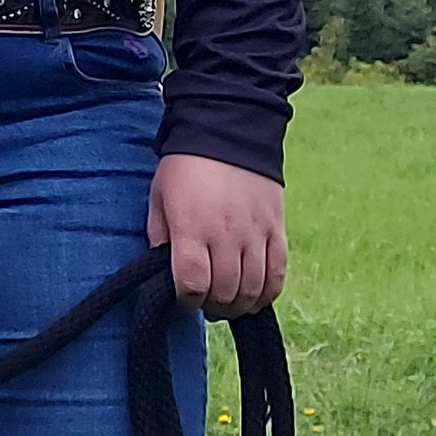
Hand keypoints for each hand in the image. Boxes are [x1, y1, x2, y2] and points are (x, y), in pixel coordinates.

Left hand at [146, 153, 286, 320]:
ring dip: (238, 304)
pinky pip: (278, 274)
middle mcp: (225, 235)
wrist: (227, 130)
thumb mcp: (158, 197)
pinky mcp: (276, 229)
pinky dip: (267, 294)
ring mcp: (254, 233)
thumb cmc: (184, 166)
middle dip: (211, 305)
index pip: (191, 284)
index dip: (186, 299)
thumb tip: (166, 270)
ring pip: (251, 289)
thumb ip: (159, 237)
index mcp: (191, 227)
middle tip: (205, 301)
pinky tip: (255, 297)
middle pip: (224, 292)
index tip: (184, 295)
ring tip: (228, 301)